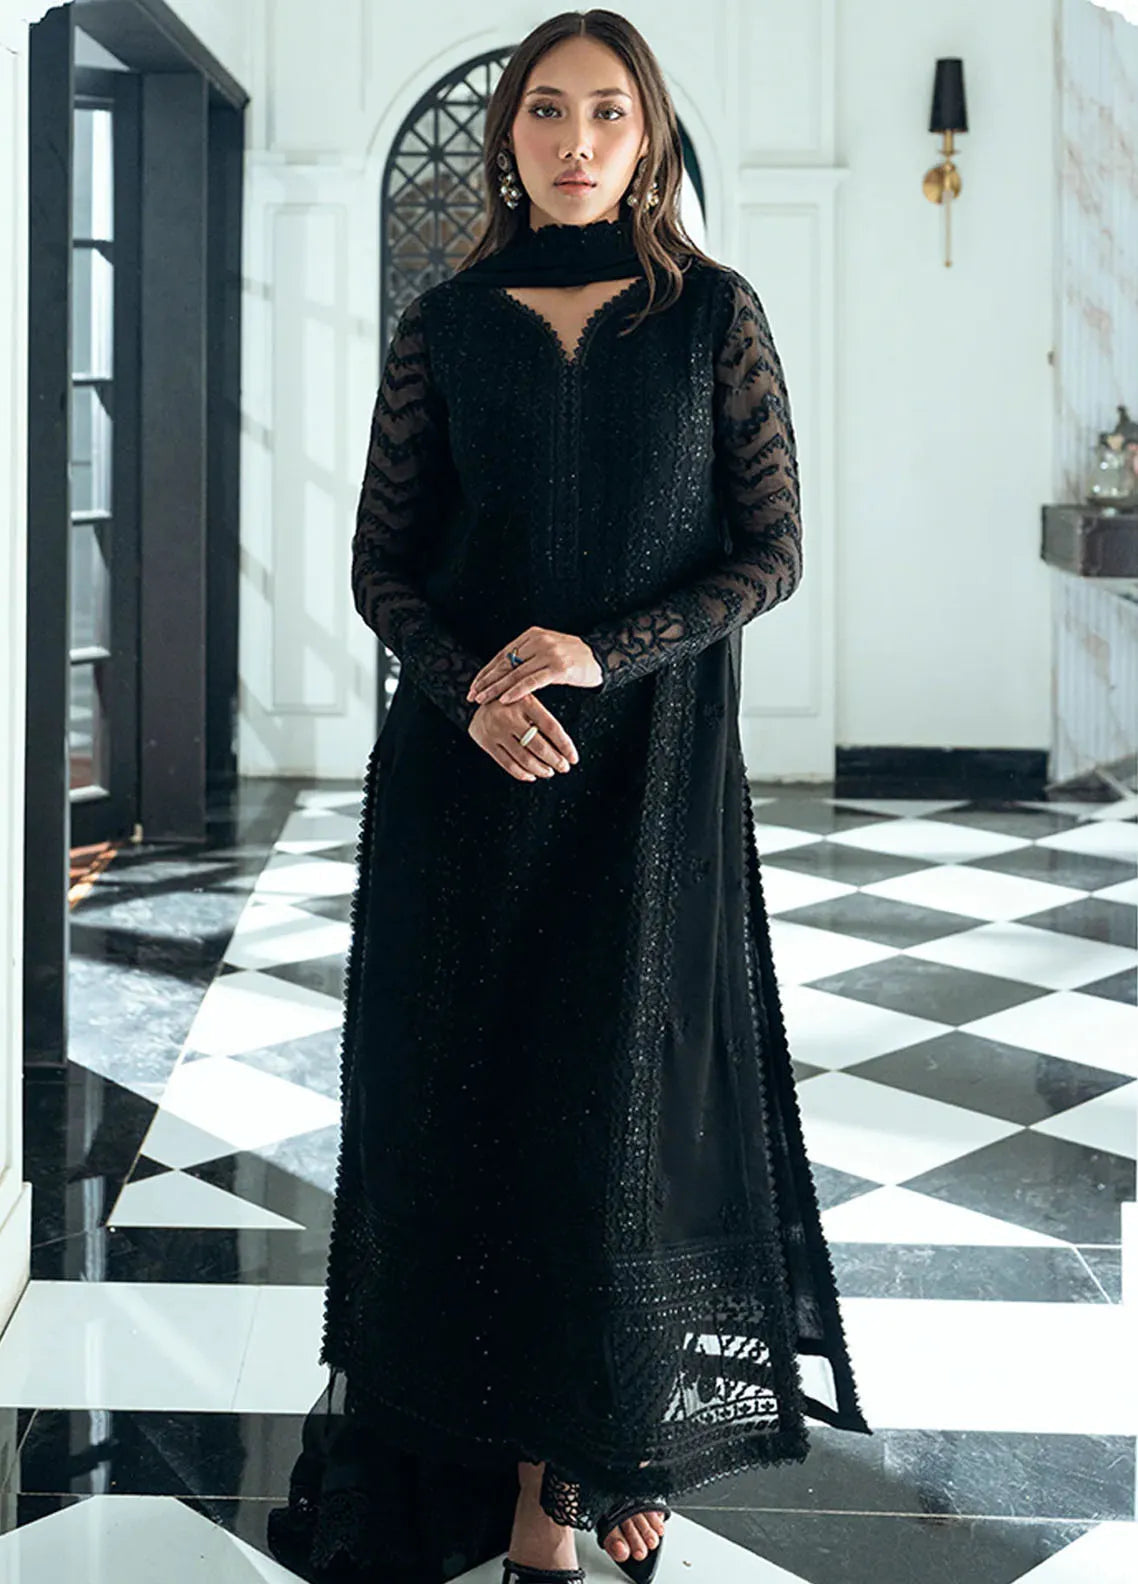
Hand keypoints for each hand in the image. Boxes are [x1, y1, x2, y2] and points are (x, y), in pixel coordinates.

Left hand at [465, 627, 601, 706]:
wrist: (601, 656)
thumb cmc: (572, 658)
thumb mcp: (547, 650)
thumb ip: (527, 657)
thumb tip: (502, 673)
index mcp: (532, 634)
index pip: (503, 655)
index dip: (487, 671)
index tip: (474, 685)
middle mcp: (538, 641)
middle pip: (505, 663)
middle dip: (487, 680)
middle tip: (472, 694)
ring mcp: (549, 653)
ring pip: (515, 673)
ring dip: (496, 688)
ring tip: (483, 699)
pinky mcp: (559, 668)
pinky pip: (532, 681)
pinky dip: (516, 691)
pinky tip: (504, 699)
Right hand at [467, 696, 579, 782]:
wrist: (478, 697)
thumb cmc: (511, 701)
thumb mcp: (527, 699)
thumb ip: (542, 718)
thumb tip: (564, 747)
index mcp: (525, 701)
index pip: (551, 728)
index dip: (565, 745)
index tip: (573, 758)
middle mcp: (509, 716)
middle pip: (538, 746)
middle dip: (555, 761)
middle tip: (564, 767)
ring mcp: (496, 730)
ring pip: (524, 758)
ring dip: (540, 769)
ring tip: (550, 772)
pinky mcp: (486, 742)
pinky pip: (507, 764)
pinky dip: (522, 773)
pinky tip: (532, 775)